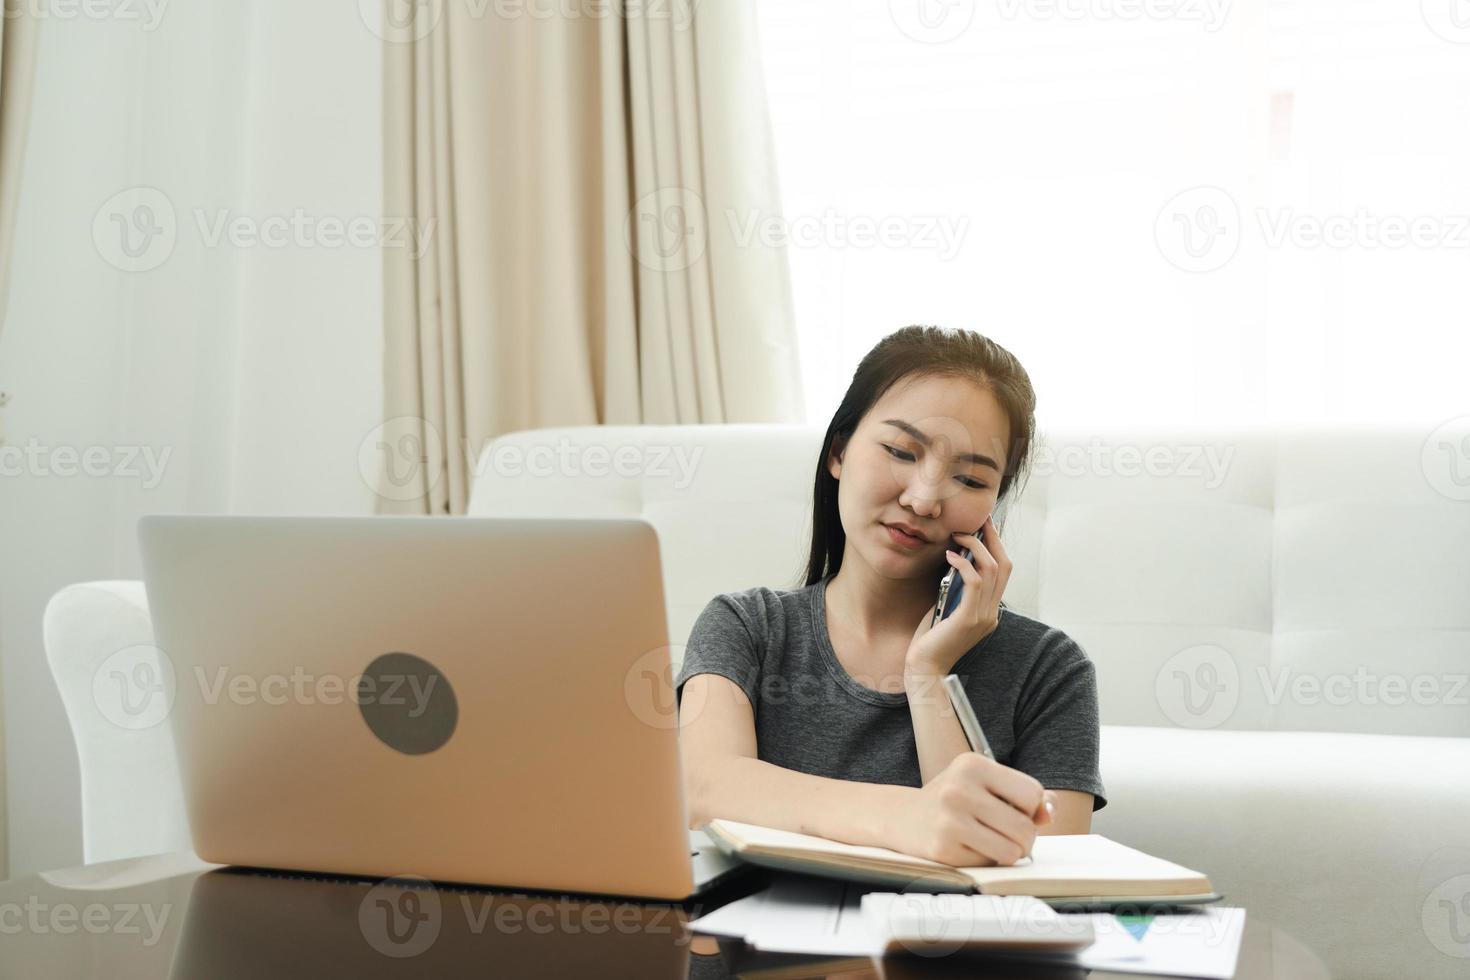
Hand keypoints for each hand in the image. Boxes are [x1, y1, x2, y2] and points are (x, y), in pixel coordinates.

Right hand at [881, 753, 1056, 866]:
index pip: (1032, 793)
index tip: (1013, 809)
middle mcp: (959, 788)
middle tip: (1009, 835)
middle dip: (1025, 838)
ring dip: (1009, 853)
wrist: (903, 818)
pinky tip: (968, 848)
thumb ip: (1024, 795)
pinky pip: (989, 865)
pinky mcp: (943, 849)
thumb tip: (1048, 812)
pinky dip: (986, 861)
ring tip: (993, 843)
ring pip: (1012, 851)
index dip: (1030, 808)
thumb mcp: (985, 784)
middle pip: (1025, 827)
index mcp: (972, 764)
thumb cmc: (954, 800)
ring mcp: (949, 819)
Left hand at [904, 512, 1011, 676]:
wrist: (924, 669)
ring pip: (992, 570)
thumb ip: (956, 589)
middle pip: (1004, 566)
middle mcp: (992, 613)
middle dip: (993, 539)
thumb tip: (955, 559)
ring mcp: (983, 617)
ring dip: (975, 547)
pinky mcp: (969, 619)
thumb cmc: (930, 639)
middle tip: (979, 520)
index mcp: (989, 611)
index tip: (985, 526)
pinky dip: (964, 564)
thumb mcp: (947, 608)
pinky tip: (950, 556)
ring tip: (958, 535)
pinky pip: (974, 582)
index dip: (997, 546)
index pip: (1003, 572)